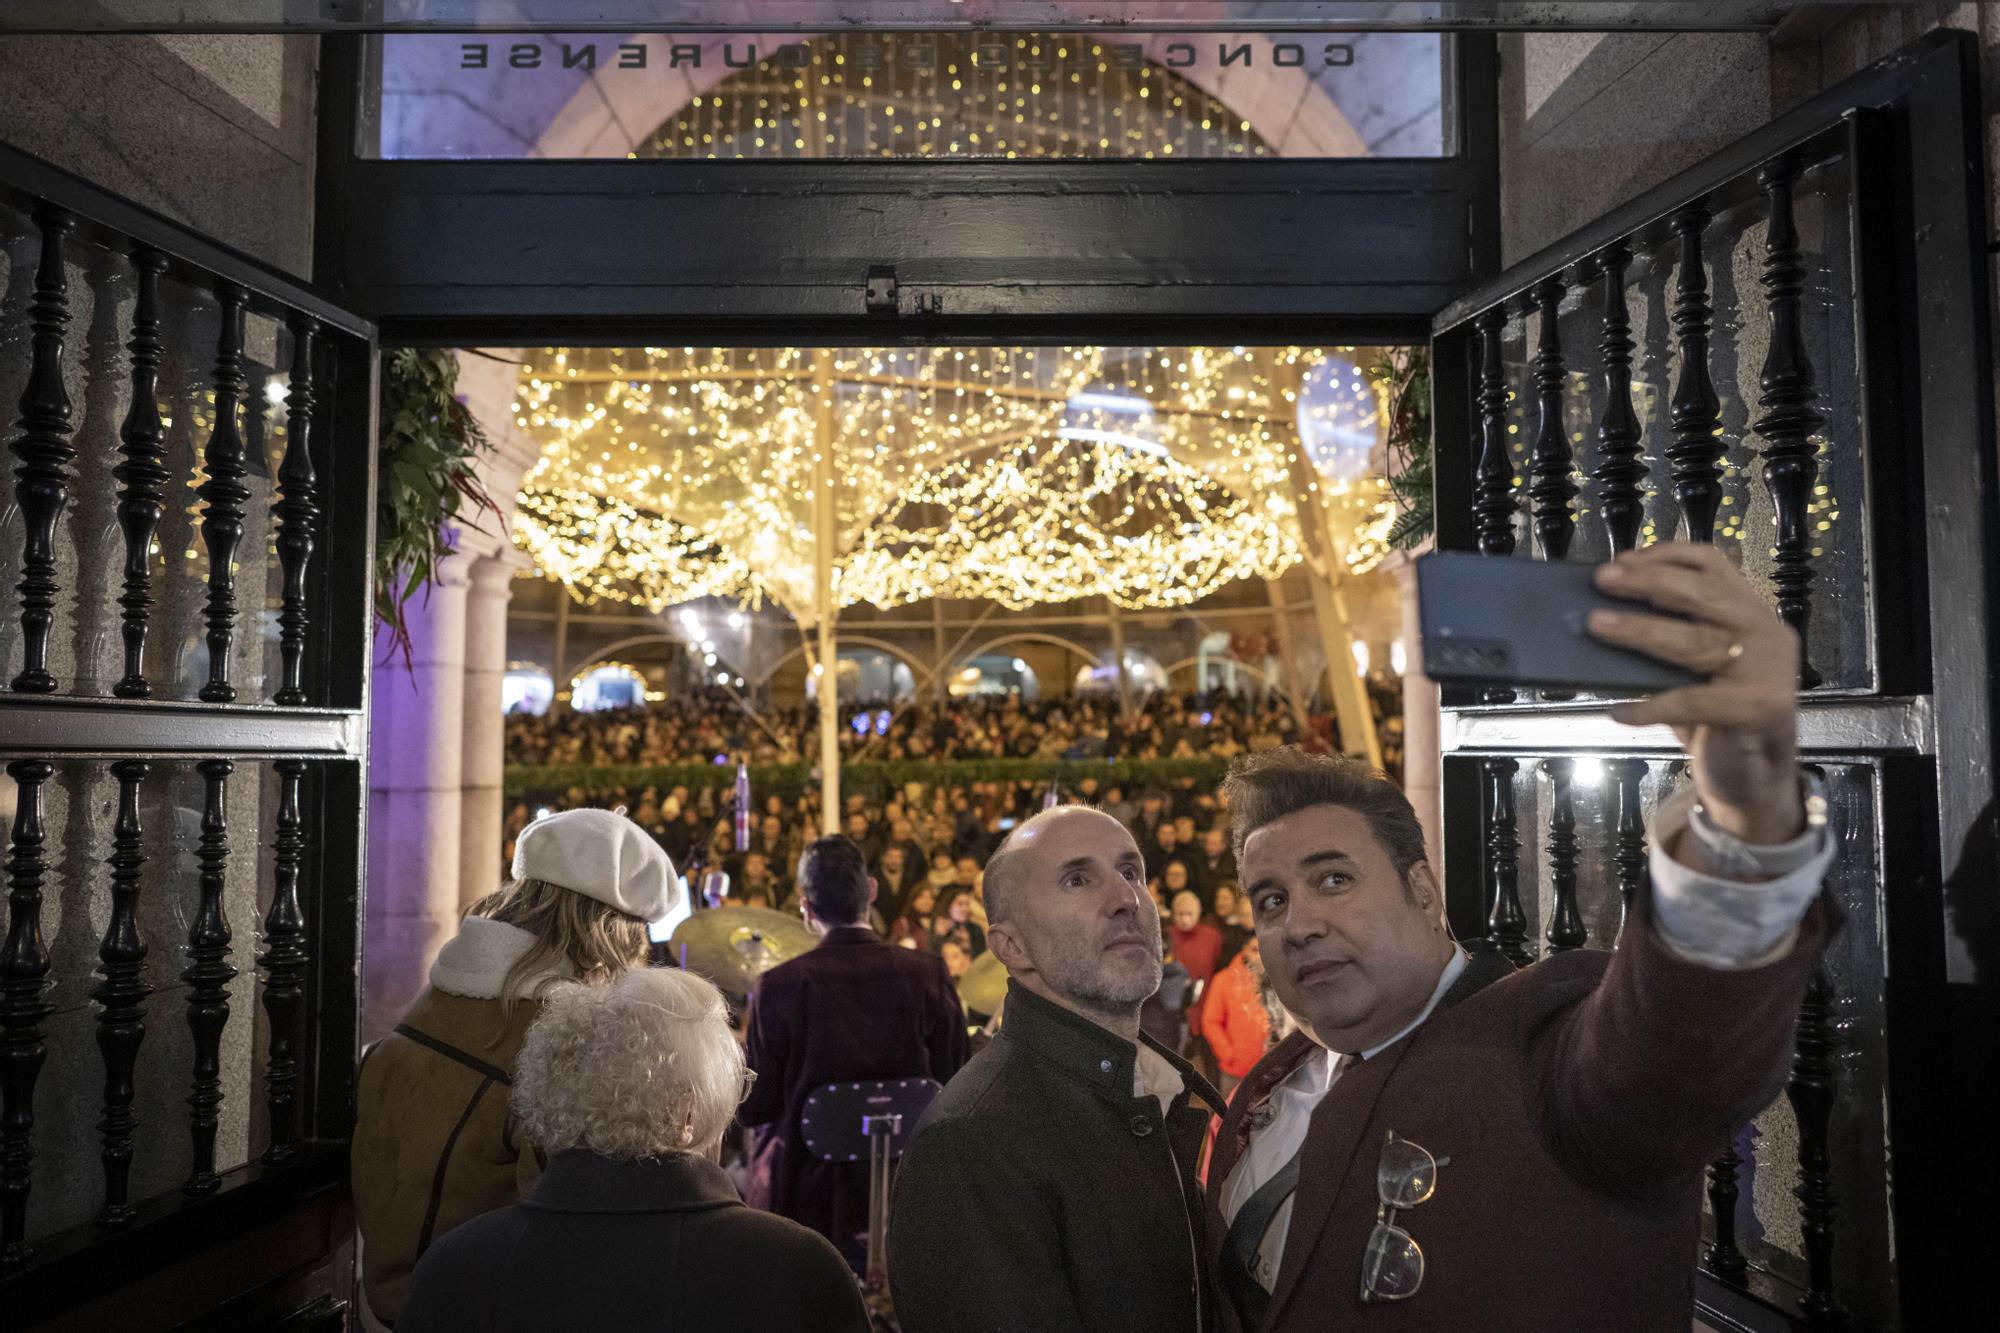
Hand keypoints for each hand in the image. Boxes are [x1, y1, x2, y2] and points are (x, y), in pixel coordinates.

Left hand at [1587, 543, 1804, 844]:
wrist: (1756, 778)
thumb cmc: (1716, 717)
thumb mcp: (1694, 668)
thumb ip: (1667, 640)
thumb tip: (1600, 618)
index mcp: (1750, 612)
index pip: (1712, 564)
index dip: (1666, 556)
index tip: (1621, 561)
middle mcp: (1764, 632)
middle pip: (1702, 594)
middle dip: (1648, 583)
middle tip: (1603, 581)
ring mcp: (1767, 669)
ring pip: (1695, 641)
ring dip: (1640, 631)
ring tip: (1597, 626)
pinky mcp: (1759, 707)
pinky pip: (1694, 700)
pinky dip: (1652, 705)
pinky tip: (1620, 710)